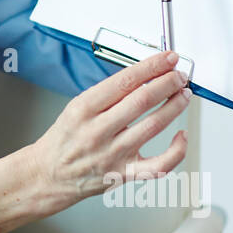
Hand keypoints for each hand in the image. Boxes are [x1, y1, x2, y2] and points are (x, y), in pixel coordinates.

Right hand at [31, 50, 188, 210]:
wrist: (49, 173)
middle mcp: (98, 130)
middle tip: (179, 76)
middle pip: (142, 100)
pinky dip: (176, 150)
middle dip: (167, 83)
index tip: (168, 59)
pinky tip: (182, 135)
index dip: (152, 67)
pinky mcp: (124, 173)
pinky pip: (159, 165)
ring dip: (174, 106)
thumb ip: (108, 94)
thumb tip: (144, 77)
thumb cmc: (65, 139)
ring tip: (183, 95)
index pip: (125, 80)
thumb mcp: (76, 107)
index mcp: (84, 108)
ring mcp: (112, 153)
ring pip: (154, 125)